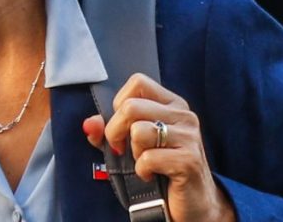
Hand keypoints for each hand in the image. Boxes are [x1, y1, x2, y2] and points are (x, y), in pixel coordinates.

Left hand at [82, 73, 235, 221]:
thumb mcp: (130, 145)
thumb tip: (89, 123)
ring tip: (144, 161)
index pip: (137, 82)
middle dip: (115, 132)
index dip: (119, 104)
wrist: (193, 201)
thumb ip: (107, 131)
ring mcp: (189, 136)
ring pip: (139, 131)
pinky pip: (148, 158)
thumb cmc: (160, 168)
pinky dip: (142, 171)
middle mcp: (183, 115)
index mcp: (171, 103)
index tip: (121, 127)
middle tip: (122, 150)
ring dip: (133, 153)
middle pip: (131, 107)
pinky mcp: (188, 160)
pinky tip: (151, 175)